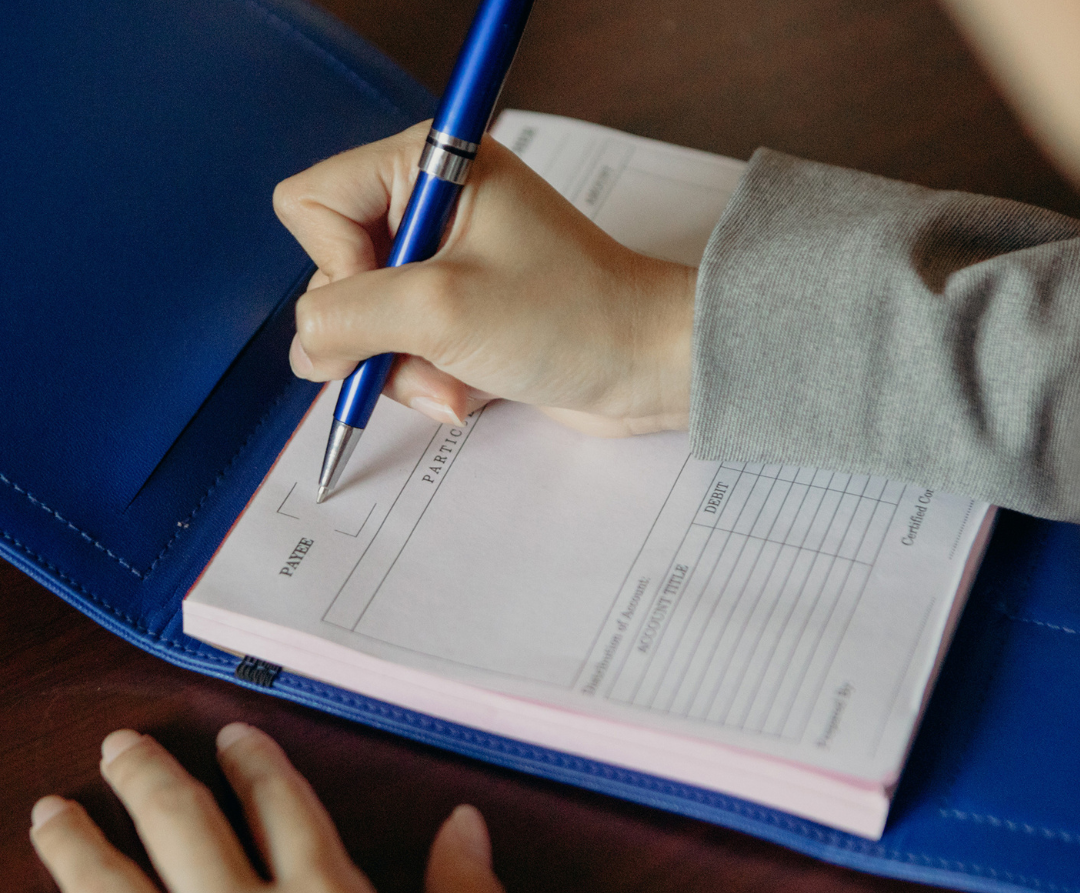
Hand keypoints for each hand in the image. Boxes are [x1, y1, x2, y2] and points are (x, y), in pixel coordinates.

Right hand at [273, 121, 695, 436]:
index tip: (390, 303)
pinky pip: (401, 350)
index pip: (311, 203)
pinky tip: (467, 392)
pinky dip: (426, 380)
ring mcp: (443, 262)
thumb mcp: (441, 311)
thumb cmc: (571, 319)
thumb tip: (304, 344)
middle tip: (425, 356)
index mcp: (425, 168)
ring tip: (455, 385)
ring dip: (403, 369)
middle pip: (335, 273)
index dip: (333, 267)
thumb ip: (346, 318)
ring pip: (365, 324)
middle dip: (375, 335)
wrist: (647, 366)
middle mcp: (428, 207)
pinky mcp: (458, 311)